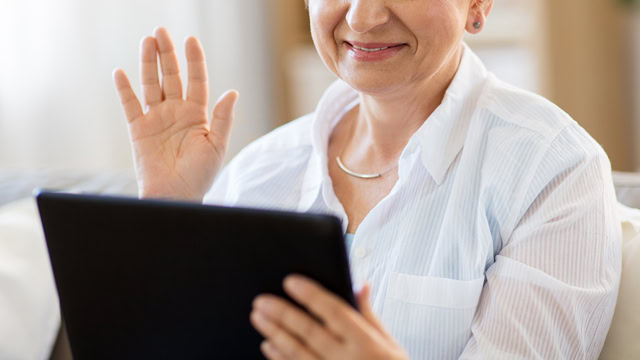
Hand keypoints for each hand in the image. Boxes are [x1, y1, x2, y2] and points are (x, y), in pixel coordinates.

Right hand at [113, 27, 238, 200]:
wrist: (175, 197)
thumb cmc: (199, 175)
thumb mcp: (216, 146)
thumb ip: (222, 118)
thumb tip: (232, 92)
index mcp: (197, 115)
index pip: (196, 81)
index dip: (194, 61)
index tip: (191, 40)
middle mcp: (176, 113)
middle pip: (171, 77)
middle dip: (167, 54)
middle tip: (161, 32)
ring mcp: (156, 119)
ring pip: (151, 85)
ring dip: (148, 64)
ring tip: (147, 42)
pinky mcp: (138, 129)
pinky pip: (130, 105)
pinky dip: (124, 89)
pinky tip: (121, 72)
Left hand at [250, 275, 408, 359]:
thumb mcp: (389, 343)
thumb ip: (369, 314)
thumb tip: (360, 284)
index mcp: (366, 342)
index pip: (334, 311)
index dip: (311, 294)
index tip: (290, 281)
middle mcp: (347, 359)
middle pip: (309, 331)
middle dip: (282, 314)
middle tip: (261, 299)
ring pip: (297, 352)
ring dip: (275, 333)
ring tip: (258, 316)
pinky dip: (280, 358)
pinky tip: (268, 345)